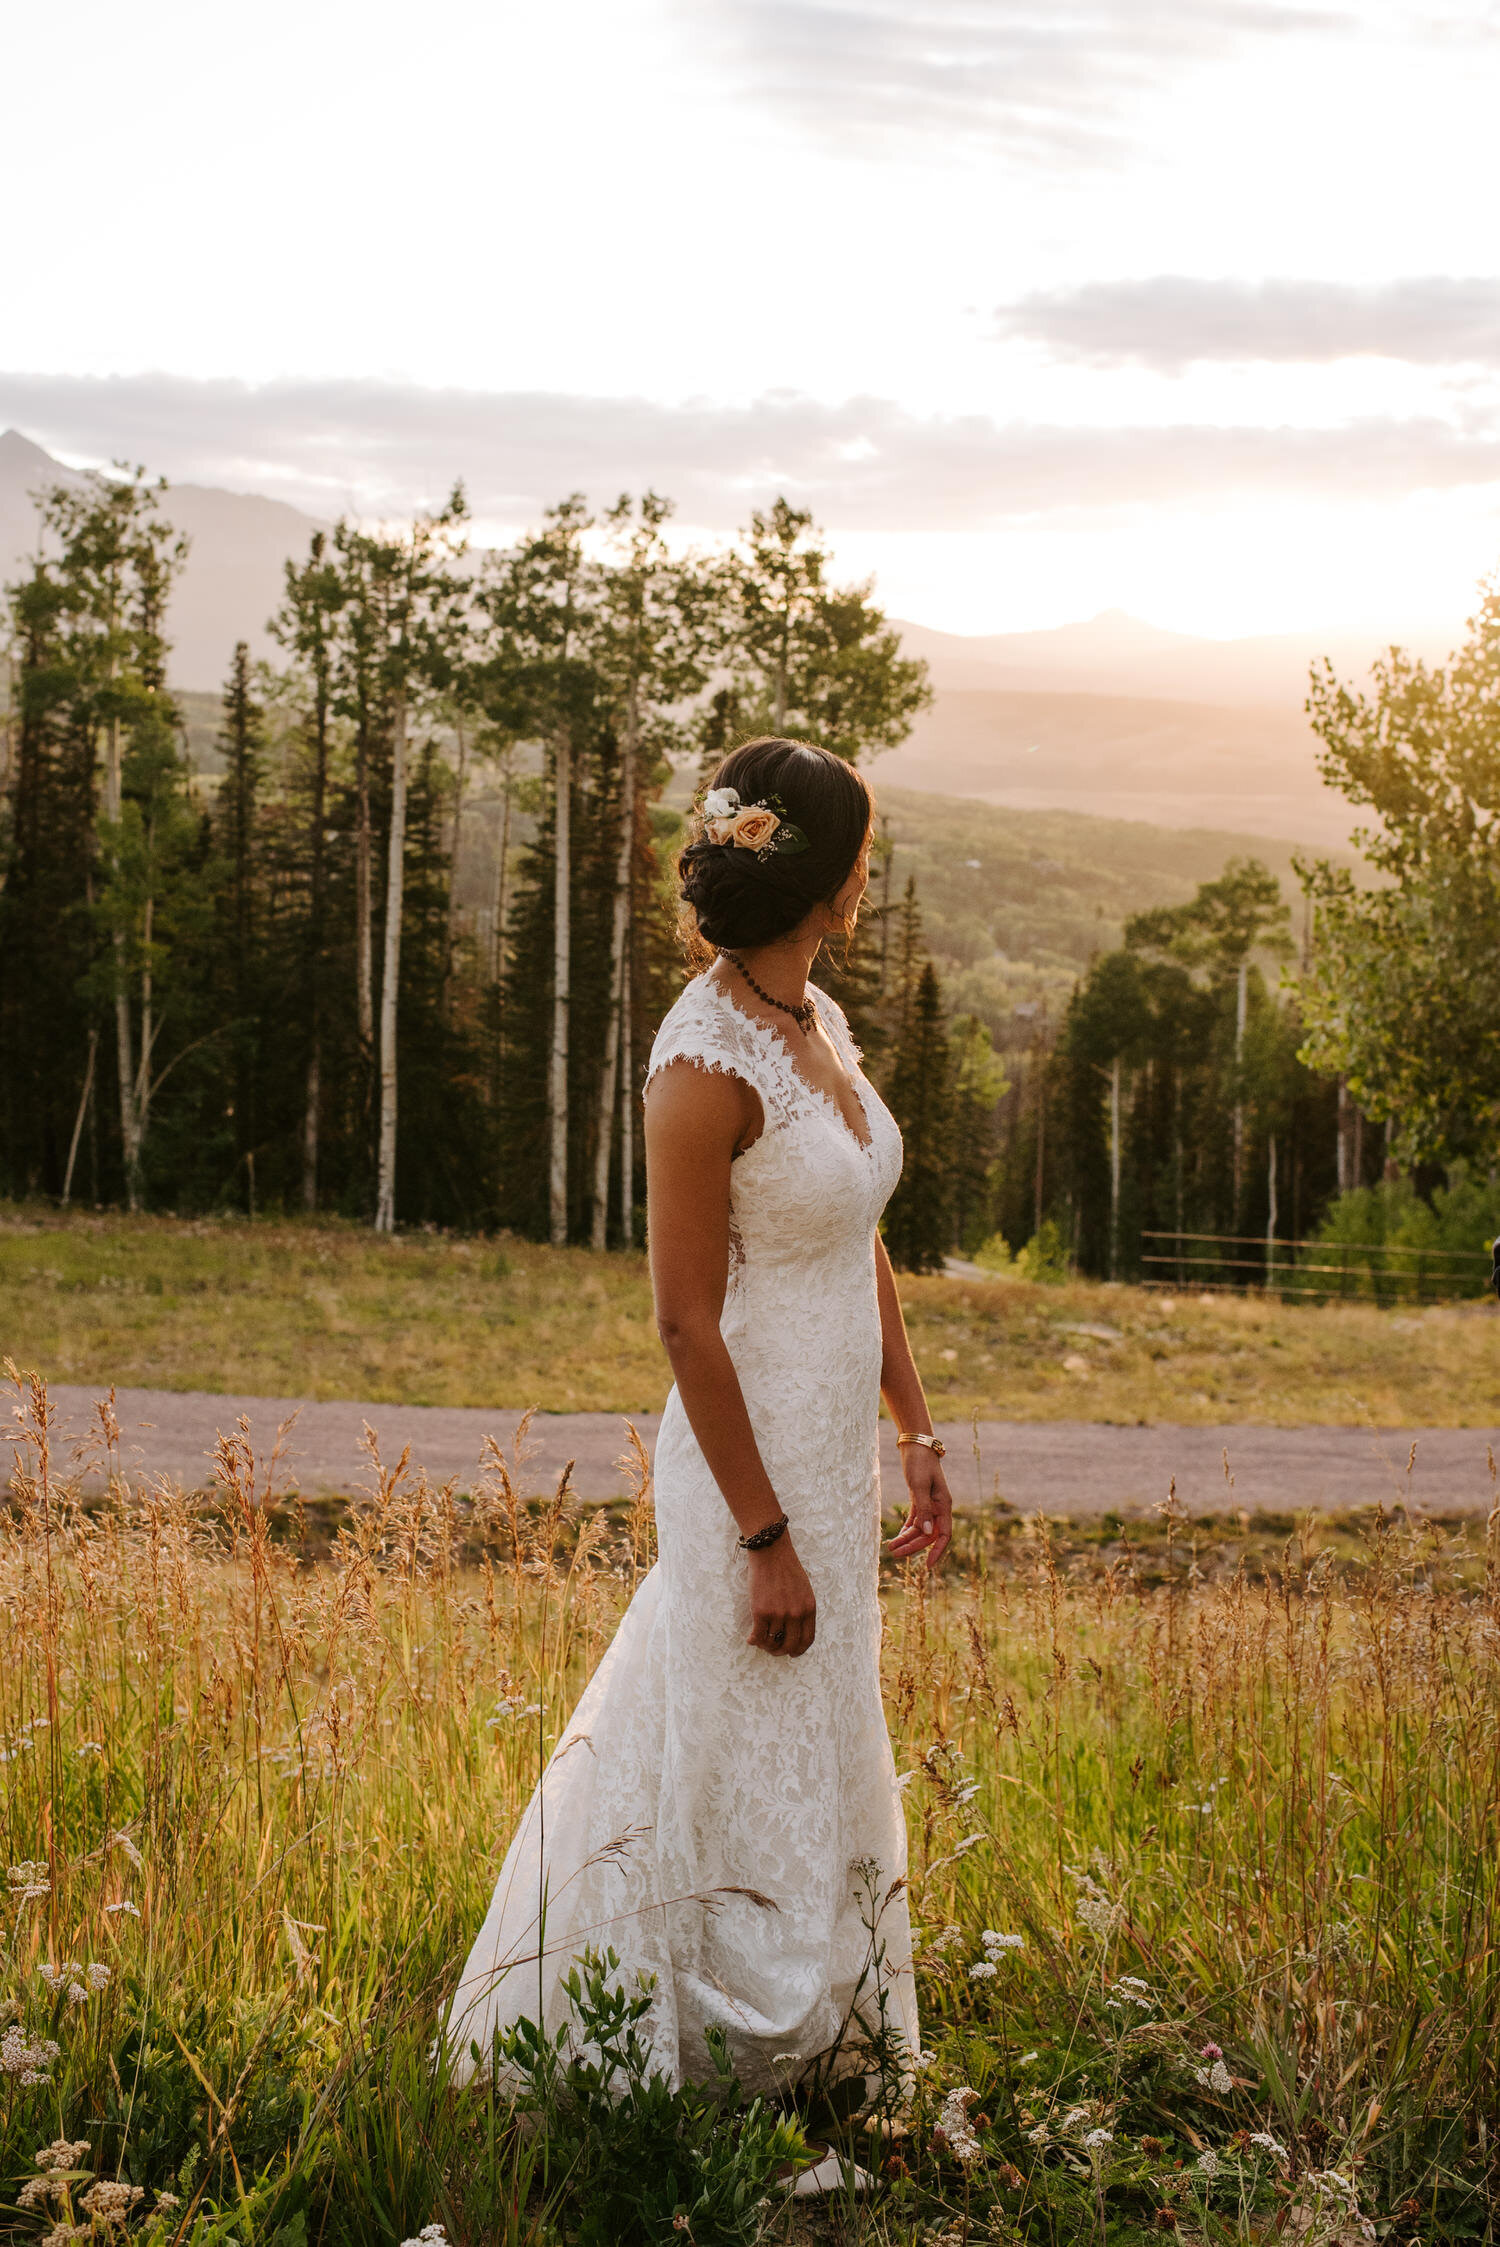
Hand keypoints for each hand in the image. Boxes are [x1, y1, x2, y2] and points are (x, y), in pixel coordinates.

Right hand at [746, 1538, 816, 1656]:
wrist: (770, 1552)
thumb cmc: (786, 1568)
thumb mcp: (804, 1589)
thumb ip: (802, 1608)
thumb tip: (794, 1629)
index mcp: (809, 1608)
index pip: (807, 1639)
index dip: (799, 1650)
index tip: (791, 1653)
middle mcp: (795, 1614)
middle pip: (790, 1644)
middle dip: (781, 1651)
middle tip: (774, 1650)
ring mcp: (778, 1614)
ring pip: (772, 1641)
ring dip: (765, 1645)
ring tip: (760, 1641)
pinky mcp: (761, 1611)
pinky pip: (758, 1635)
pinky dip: (753, 1640)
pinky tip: (750, 1639)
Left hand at [887, 1447, 952, 1571]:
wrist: (915, 1444)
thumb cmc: (919, 1463)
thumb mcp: (919, 1485)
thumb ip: (923, 1509)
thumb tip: (927, 1533)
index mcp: (943, 1505)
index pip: (944, 1535)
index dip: (937, 1551)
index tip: (928, 1566)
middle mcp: (938, 1507)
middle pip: (928, 1535)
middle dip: (913, 1546)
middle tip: (895, 1553)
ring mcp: (929, 1504)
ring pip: (919, 1528)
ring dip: (906, 1538)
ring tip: (890, 1547)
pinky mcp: (920, 1499)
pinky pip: (915, 1520)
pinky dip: (907, 1529)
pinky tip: (898, 1537)